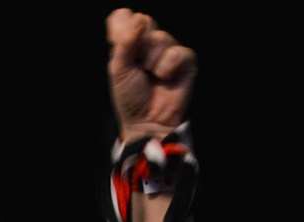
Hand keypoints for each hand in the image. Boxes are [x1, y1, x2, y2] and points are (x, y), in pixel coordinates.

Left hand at [106, 9, 196, 142]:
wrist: (146, 122)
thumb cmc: (130, 98)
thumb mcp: (118, 69)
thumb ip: (124, 42)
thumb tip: (139, 19)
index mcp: (130, 41)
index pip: (124, 16)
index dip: (120, 28)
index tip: (117, 47)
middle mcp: (149, 42)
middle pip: (144, 20)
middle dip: (137, 46)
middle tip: (137, 66)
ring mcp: (168, 50)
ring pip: (160, 38)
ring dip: (152, 61)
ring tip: (152, 77)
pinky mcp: (186, 61)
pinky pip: (177, 52)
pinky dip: (167, 67)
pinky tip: (165, 79)